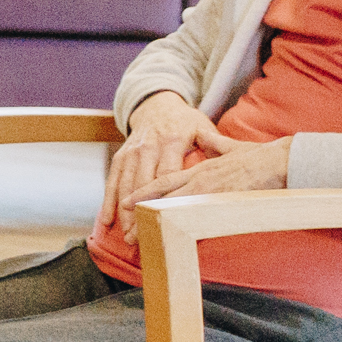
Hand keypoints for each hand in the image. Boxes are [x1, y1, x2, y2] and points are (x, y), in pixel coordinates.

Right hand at [95, 92, 227, 236]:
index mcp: (172, 141)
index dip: (166, 199)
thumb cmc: (185, 122)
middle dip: (141, 212)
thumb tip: (234, 168)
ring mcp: (132, 152)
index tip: (167, 221)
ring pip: (126, 186)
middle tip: (144, 236)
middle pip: (144, 185)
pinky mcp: (121, 156)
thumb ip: (215, 148)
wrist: (157, 105)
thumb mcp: (203, 129)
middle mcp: (149, 147)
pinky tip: (108, 219)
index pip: (168, 175)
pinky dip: (108, 201)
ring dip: (125, 213)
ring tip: (128, 235)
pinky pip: (112, 181)